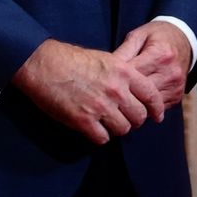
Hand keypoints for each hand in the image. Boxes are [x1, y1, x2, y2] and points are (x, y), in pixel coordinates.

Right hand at [12, 38, 164, 144]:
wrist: (40, 63)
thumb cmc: (67, 58)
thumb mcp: (102, 58)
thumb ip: (120, 75)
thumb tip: (132, 92)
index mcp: (122, 71)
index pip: (151, 95)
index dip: (156, 108)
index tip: (155, 116)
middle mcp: (115, 89)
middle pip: (139, 117)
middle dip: (132, 119)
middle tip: (121, 117)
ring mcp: (100, 106)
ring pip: (123, 129)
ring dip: (114, 128)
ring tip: (103, 120)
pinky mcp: (84, 120)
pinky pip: (103, 138)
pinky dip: (98, 135)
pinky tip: (90, 126)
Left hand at [113, 21, 190, 109]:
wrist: (184, 41)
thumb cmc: (157, 36)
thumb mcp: (138, 35)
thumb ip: (125, 51)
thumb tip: (109, 66)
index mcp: (160, 55)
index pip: (134, 72)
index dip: (117, 76)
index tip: (104, 78)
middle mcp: (170, 73)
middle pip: (141, 90)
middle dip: (123, 91)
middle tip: (107, 92)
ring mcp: (175, 87)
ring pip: (149, 103)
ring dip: (133, 101)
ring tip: (118, 98)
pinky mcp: (177, 97)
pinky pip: (156, 107)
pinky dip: (144, 105)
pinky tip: (134, 100)